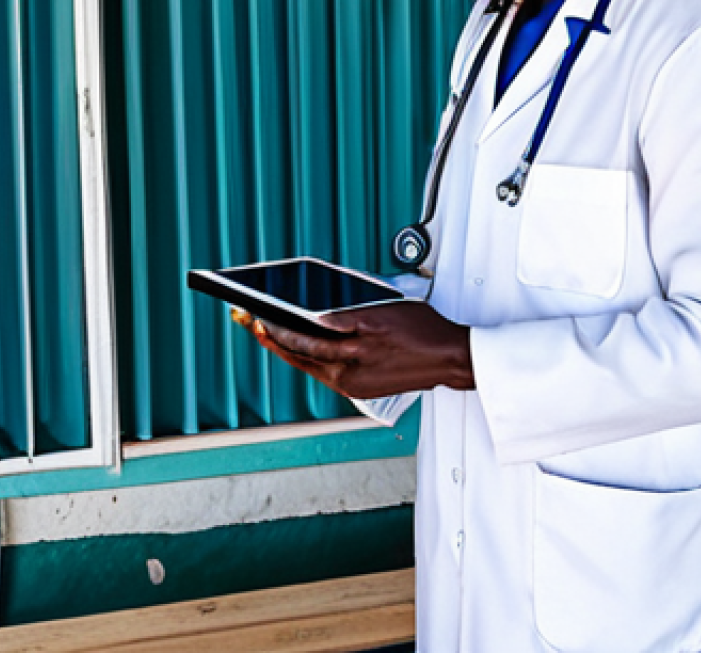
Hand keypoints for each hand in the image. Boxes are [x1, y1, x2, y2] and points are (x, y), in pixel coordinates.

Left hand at [230, 302, 473, 398]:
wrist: (448, 359)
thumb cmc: (421, 331)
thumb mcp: (382, 313)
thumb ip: (346, 318)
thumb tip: (318, 319)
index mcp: (352, 350)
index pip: (302, 339)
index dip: (276, 329)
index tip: (258, 318)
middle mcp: (349, 371)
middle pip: (300, 354)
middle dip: (273, 339)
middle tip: (252, 325)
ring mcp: (353, 382)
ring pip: (309, 365)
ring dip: (287, 350)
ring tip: (268, 335)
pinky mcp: (360, 387)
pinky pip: (325, 372)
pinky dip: (308, 359)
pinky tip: (300, 349)